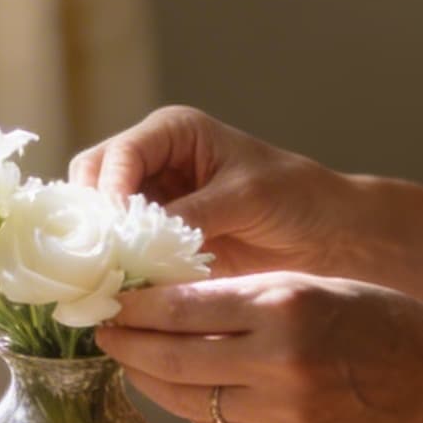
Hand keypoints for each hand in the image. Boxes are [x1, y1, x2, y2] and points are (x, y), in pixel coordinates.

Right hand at [69, 106, 360, 277]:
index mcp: (172, 132)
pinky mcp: (159, 241)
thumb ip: (191, 215)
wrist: (330, 237)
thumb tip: (136, 244)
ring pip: (100, 219)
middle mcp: (153, 162)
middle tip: (100, 255)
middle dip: (92, 216)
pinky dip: (118, 269)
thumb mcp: (245, 199)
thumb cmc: (297, 198)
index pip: (119, 154)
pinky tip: (122, 290)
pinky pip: (123, 251)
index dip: (108, 190)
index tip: (114, 227)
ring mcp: (153, 202)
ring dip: (101, 246)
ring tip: (108, 276)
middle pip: (93, 181)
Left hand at [96, 273, 422, 422]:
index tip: (108, 301)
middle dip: (127, 345)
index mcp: (283, 304)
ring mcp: (282, 410)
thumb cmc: (371, 314)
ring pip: (188, 397)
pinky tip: (176, 388)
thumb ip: (240, 296)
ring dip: (151, 379)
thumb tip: (161, 303)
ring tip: (132, 360)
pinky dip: (190, 405)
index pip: (182, 307)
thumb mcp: (307, 284)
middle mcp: (278, 360)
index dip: (134, 308)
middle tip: (102, 332)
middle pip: (172, 357)